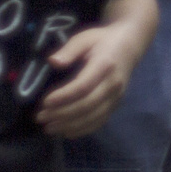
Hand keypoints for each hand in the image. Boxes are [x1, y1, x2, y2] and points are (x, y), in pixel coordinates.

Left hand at [35, 0, 157, 137]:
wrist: (130, 45)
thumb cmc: (102, 41)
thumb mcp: (84, 38)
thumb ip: (68, 50)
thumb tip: (53, 62)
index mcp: (105, 65)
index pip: (83, 86)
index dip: (63, 96)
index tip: (44, 102)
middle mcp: (114, 83)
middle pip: (88, 104)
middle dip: (62, 114)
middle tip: (40, 118)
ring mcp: (117, 95)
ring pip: (94, 116)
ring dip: (70, 125)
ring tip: (49, 128)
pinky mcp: (117, 103)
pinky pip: (101, 120)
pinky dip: (84, 129)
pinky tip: (67, 132)